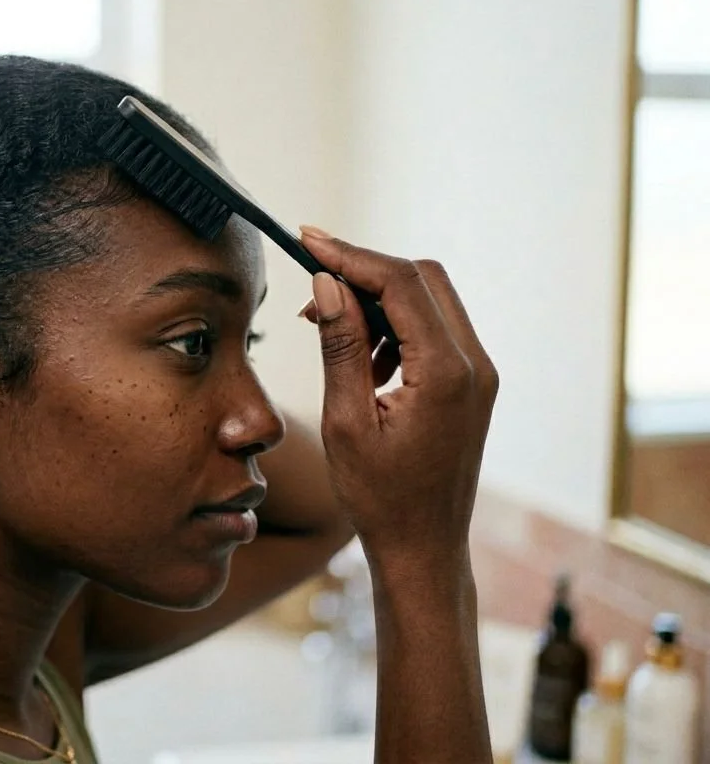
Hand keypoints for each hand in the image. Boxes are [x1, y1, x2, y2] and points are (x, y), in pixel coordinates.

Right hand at [298, 226, 497, 570]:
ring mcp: (479, 373)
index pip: (400, 284)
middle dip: (365, 270)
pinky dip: (394, 324)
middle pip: (422, 279)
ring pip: (430, 299)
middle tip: (312, 283)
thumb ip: (339, 346)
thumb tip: (326, 283)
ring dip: (377, 299)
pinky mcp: (472, 384)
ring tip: (326, 326)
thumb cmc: (379, 497)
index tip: (306, 239)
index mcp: (447, 373)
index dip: (350, 255)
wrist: (423, 547)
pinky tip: (359, 357)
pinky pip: (434, 328)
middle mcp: (475, 364)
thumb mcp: (346, 421)